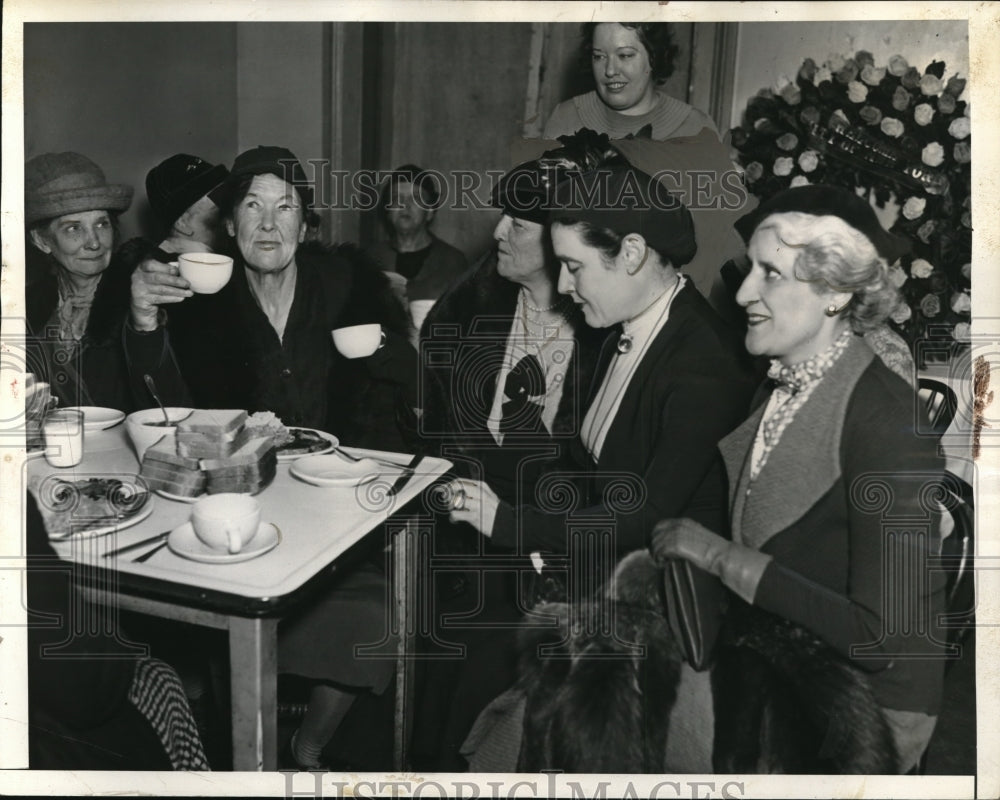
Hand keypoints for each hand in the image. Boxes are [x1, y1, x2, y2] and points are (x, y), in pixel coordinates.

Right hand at [130, 258, 192, 330]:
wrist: (141, 304)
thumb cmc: (153, 286)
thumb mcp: (156, 275)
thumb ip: (166, 271)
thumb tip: (181, 270)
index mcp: (141, 267)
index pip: (151, 264)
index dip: (165, 267)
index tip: (177, 271)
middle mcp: (138, 276)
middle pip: (157, 277)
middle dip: (174, 280)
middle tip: (187, 283)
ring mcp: (138, 288)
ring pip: (161, 289)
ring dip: (177, 291)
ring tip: (189, 293)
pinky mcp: (141, 300)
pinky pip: (159, 299)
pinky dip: (172, 298)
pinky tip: (181, 298)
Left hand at [442, 478, 499, 536]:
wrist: (506, 524)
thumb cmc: (495, 511)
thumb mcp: (488, 495)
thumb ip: (474, 490)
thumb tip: (455, 488)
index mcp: (482, 486)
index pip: (460, 481)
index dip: (448, 485)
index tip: (442, 489)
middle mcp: (479, 493)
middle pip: (457, 488)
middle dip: (448, 493)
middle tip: (446, 500)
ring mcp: (477, 505)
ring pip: (455, 500)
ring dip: (450, 507)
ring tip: (454, 511)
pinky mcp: (474, 516)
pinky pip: (456, 514)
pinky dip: (453, 517)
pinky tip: (456, 519)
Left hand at [651, 518, 772, 603]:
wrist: (721, 554)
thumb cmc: (712, 548)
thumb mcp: (696, 535)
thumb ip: (683, 535)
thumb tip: (670, 543)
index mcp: (683, 521)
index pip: (660, 525)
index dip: (656, 535)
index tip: (657, 545)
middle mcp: (678, 525)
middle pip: (656, 534)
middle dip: (655, 545)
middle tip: (658, 556)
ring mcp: (677, 534)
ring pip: (657, 543)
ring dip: (657, 553)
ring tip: (661, 561)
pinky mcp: (676, 545)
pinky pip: (661, 551)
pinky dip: (660, 558)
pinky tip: (664, 563)